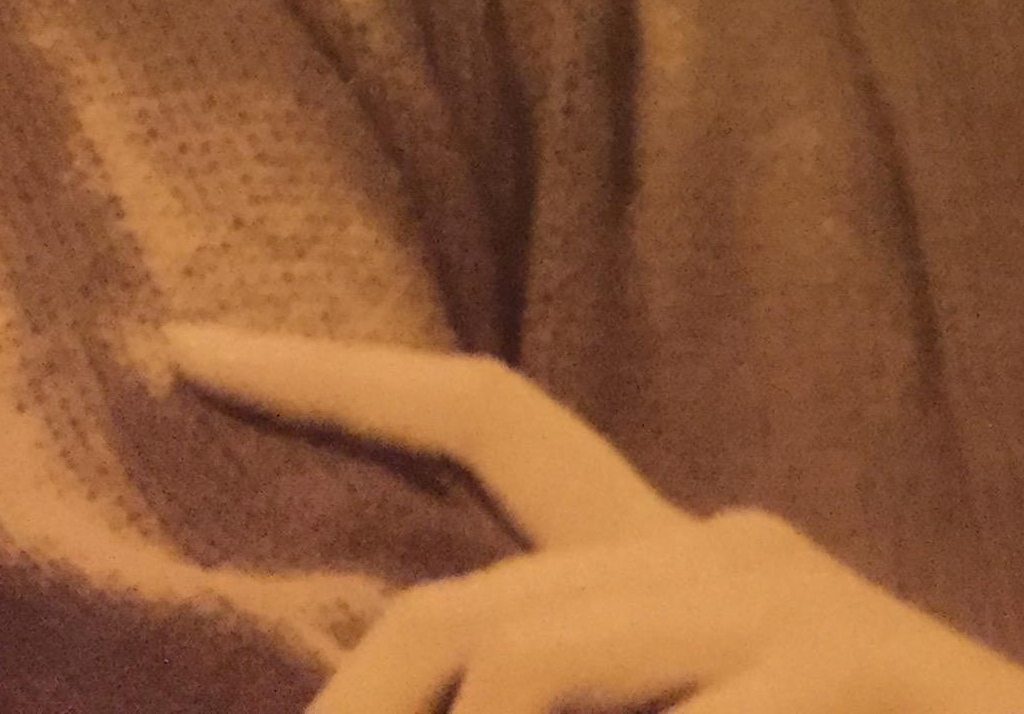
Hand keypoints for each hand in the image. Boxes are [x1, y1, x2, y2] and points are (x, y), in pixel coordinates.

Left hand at [161, 323, 1023, 713]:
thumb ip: (566, 685)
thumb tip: (417, 692)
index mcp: (670, 562)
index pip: (486, 422)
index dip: (330, 379)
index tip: (184, 343)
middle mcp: (718, 547)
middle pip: (460, 616)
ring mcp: (782, 602)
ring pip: (528, 671)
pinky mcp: (839, 666)